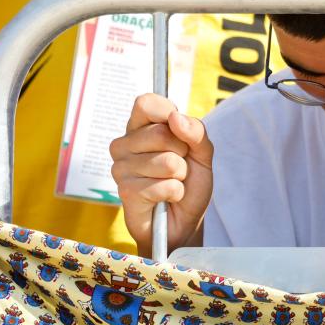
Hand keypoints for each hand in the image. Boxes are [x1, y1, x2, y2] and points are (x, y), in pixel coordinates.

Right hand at [110, 94, 213, 256]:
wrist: (184, 221)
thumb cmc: (189, 183)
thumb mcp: (202, 153)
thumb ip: (196, 131)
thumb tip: (175, 117)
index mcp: (141, 127)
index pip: (146, 103)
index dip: (167, 112)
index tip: (178, 129)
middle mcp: (125, 144)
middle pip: (160, 133)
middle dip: (182, 153)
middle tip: (179, 166)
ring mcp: (121, 168)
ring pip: (166, 162)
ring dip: (180, 177)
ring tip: (172, 183)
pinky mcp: (126, 191)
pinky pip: (163, 185)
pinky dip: (175, 193)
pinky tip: (166, 198)